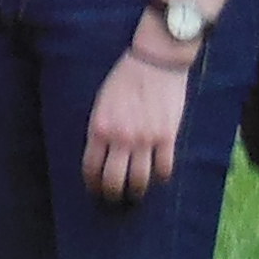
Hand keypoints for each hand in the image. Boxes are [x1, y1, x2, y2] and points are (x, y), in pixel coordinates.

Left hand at [82, 44, 189, 206]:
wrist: (155, 60)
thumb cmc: (125, 77)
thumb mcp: (102, 101)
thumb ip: (101, 128)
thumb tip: (101, 152)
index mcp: (100, 128)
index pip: (91, 168)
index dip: (92, 183)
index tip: (95, 188)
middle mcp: (120, 138)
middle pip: (113, 181)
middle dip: (112, 195)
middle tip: (114, 198)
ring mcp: (145, 139)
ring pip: (139, 181)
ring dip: (136, 192)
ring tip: (135, 193)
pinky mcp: (167, 136)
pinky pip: (164, 168)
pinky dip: (161, 177)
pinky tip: (158, 176)